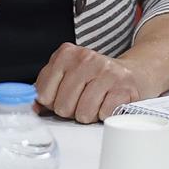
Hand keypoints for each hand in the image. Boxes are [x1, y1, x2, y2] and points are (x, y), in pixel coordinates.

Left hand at [33, 43, 149, 122]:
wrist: (134, 72)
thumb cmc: (96, 78)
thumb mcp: (69, 76)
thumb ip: (47, 90)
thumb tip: (34, 108)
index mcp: (66, 54)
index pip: (43, 93)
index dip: (52, 102)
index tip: (63, 96)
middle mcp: (86, 58)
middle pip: (62, 106)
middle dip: (71, 110)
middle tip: (83, 100)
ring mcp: (106, 71)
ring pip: (82, 113)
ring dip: (89, 115)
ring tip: (96, 102)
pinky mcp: (124, 87)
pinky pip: (103, 115)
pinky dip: (105, 115)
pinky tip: (109, 103)